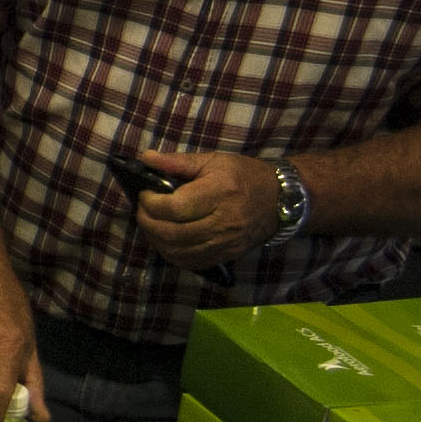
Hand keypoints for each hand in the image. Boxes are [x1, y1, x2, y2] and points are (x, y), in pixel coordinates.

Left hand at [130, 149, 280, 269]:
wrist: (278, 200)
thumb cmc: (243, 176)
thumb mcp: (213, 161)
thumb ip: (177, 162)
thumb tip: (145, 158)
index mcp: (220, 193)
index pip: (176, 207)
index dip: (152, 203)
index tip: (144, 194)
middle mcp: (223, 222)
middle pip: (173, 233)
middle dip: (148, 222)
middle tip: (142, 210)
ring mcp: (225, 243)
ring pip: (178, 252)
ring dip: (156, 240)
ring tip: (151, 224)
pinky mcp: (226, 256)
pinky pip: (190, 263)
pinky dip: (171, 254)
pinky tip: (165, 240)